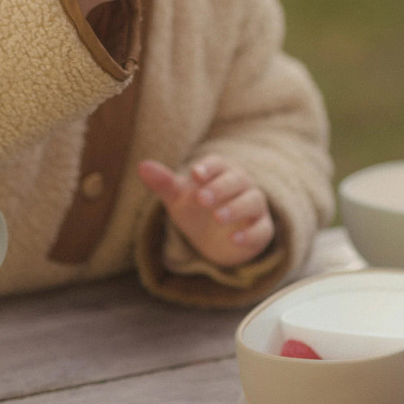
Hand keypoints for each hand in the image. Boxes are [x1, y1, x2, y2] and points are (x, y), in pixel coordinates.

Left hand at [137, 155, 274, 267]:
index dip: (208, 168)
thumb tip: (142, 166)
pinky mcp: (262, 229)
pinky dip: (250, 234)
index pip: (218, 163)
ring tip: (217, 217)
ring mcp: (255, 207)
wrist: (215, 238)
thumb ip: (163, 182)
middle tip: (201, 198)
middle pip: (236, 181)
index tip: (195, 174)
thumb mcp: (178, 197)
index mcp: (221, 172)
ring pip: (252, 201)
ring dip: (236, 208)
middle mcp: (242, 185)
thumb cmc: (197, 208)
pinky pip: (261, 230)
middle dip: (220, 188)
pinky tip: (235, 240)